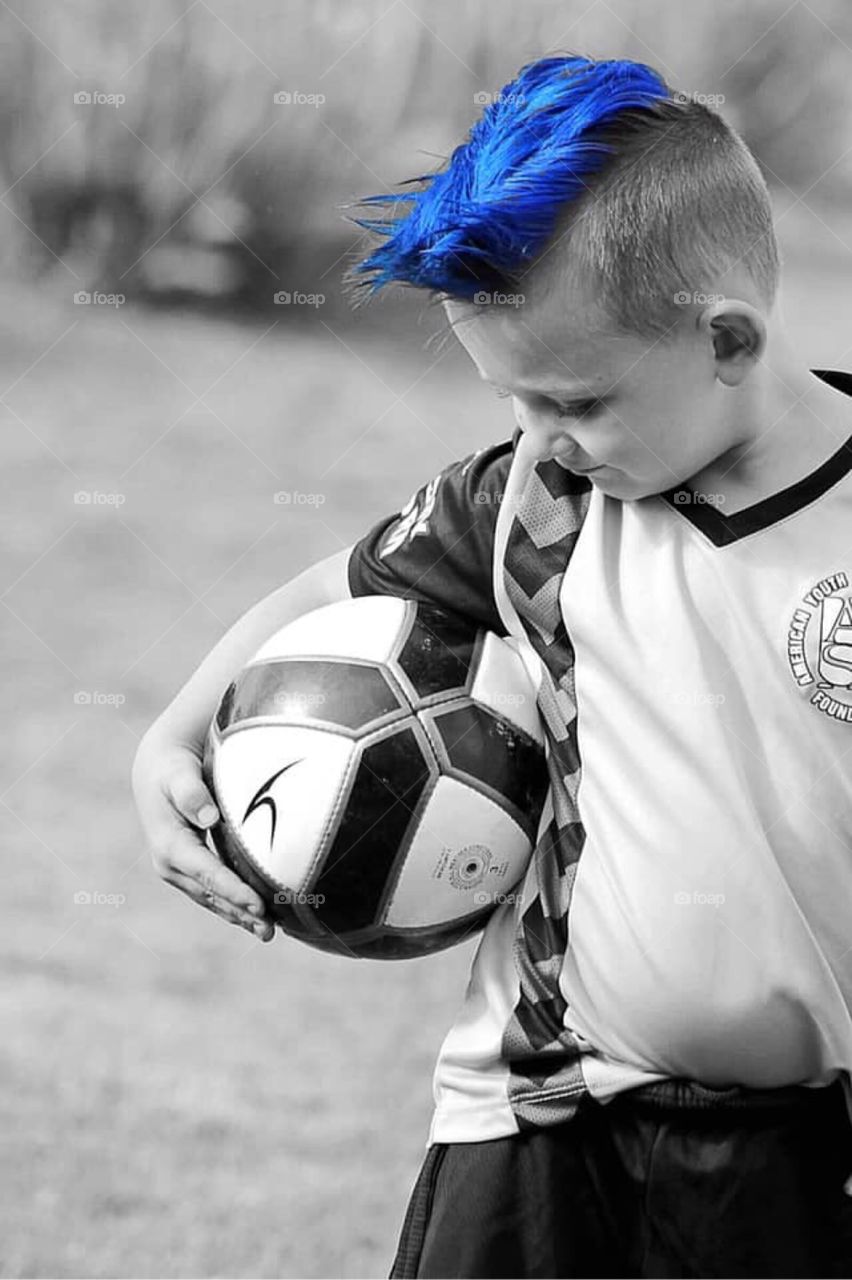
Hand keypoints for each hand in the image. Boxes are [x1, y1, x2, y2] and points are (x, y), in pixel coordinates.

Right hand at [131, 732, 274, 941]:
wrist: (157, 769)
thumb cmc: (172, 768)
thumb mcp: (179, 775)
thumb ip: (193, 794)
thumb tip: (209, 817)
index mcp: (170, 845)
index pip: (208, 874)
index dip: (234, 892)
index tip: (259, 907)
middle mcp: (171, 864)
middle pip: (211, 895)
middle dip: (240, 913)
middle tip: (270, 931)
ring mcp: (179, 869)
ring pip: (212, 899)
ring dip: (239, 916)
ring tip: (268, 932)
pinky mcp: (190, 868)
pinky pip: (213, 891)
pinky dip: (234, 904)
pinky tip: (256, 914)